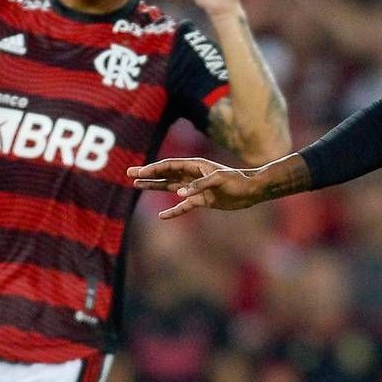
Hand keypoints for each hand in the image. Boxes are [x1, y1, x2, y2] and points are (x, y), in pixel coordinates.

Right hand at [129, 157, 266, 217]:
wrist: (251, 191)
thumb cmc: (237, 181)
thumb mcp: (220, 180)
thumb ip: (200, 185)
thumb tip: (180, 193)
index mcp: (195, 166)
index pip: (169, 166)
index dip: (153, 169)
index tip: (138, 172)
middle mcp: (192, 175)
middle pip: (165, 174)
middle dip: (148, 174)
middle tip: (129, 174)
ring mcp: (195, 188)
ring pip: (170, 187)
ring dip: (154, 186)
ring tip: (138, 185)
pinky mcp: (201, 200)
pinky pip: (183, 206)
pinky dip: (173, 211)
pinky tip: (162, 215)